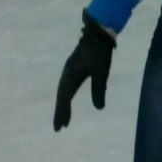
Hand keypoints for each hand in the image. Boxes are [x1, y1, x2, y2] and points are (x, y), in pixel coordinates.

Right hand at [53, 11, 115, 130]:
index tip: (61, 127)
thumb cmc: (100, 53)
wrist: (97, 34)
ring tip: (63, 119)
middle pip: (61, 97)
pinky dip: (65, 97)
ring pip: (63, 92)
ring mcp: (68, 71)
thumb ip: (99, 89)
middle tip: (59, 128)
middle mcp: (66, 74)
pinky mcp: (72, 68)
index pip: (65, 98)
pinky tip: (67, 101)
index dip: (63, 113)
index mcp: (71, 75)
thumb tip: (99, 108)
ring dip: (62, 105)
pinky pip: (66, 86)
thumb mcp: (101, 72)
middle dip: (60, 112)